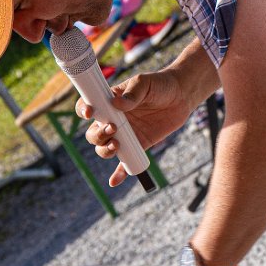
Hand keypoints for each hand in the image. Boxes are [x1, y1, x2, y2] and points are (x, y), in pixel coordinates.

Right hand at [78, 68, 191, 186]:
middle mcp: (112, 119)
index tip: (90, 113)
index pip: (89, 107)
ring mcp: (124, 134)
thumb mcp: (145, 83)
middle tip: (113, 128)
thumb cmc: (160, 85)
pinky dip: (119, 173)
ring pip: (104, 148)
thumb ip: (132, 93)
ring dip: (104, 150)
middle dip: (98, 135)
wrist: (181, 96)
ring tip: (117, 145)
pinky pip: (124, 163)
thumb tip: (117, 104)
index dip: (84, 111)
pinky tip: (114, 181)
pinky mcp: (137, 146)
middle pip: (93, 133)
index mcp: (109, 101)